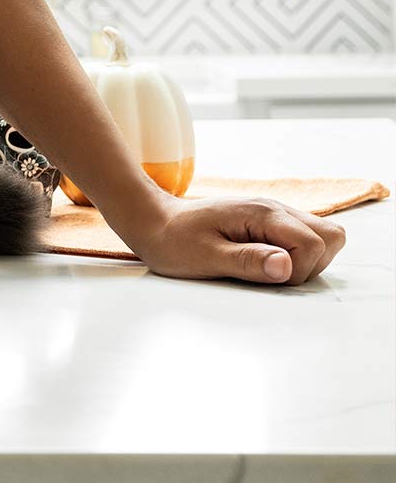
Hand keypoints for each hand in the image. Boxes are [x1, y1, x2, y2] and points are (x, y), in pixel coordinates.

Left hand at [127, 193, 346, 284]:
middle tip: (269, 272)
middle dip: (311, 265)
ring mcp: (271, 214)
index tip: (265, 274)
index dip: (298, 270)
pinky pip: (300, 239)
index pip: (315, 244)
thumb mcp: (206, 257)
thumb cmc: (174, 240)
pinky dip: (293, 255)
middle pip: (329, 236)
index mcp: (261, 213)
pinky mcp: (267, 223)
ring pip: (320, 237)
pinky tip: (262, 261)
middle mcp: (273, 208)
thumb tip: (286, 267)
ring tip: (263, 266)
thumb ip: (249, 262)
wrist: (152, 221)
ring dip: (304, 261)